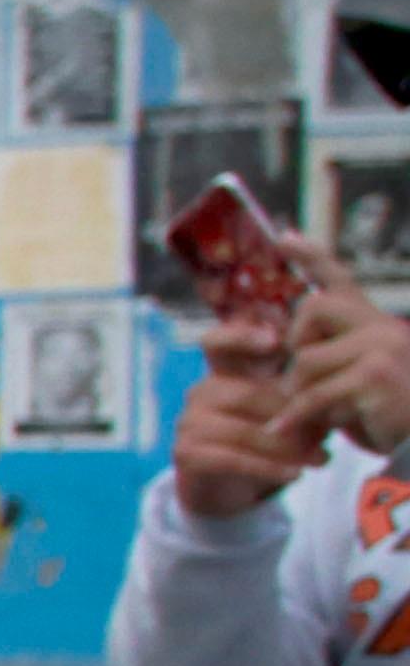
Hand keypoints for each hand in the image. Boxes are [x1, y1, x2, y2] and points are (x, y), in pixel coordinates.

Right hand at [173, 322, 334, 520]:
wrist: (227, 490)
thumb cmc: (263, 445)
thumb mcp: (285, 416)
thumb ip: (301, 400)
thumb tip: (332, 396)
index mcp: (223, 375)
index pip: (217, 343)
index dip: (240, 336)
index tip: (274, 340)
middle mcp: (201, 393)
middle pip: (246, 394)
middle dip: (290, 414)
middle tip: (328, 433)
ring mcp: (189, 422)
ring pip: (241, 430)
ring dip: (285, 447)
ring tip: (320, 458)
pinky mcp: (186, 453)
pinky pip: (232, 458)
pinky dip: (268, 468)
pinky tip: (295, 474)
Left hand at [275, 270, 409, 459]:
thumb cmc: (385, 413)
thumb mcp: (354, 377)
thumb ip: (328, 356)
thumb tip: (280, 349)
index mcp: (374, 322)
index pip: (341, 278)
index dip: (311, 256)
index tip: (285, 237)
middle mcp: (381, 326)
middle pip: (311, 310)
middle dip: (297, 347)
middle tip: (307, 379)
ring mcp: (381, 347)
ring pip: (306, 361)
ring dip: (303, 393)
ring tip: (327, 411)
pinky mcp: (374, 375)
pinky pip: (314, 393)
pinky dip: (296, 415)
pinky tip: (285, 428)